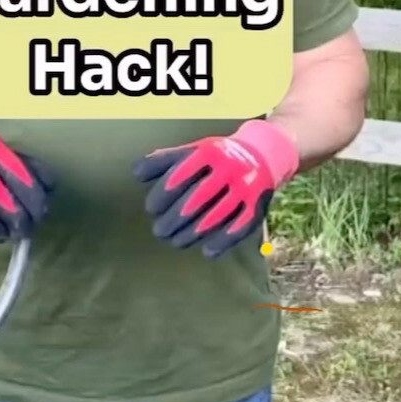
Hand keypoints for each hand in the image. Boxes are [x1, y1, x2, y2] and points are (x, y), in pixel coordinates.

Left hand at [134, 120, 299, 258]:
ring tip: (176, 242)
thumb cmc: (216, 157)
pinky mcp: (259, 204)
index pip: (180, 176)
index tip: (152, 209)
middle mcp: (231, 168)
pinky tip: (207, 251)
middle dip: (173, 219)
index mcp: (211, 152)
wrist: (263, 154)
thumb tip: (137, 174)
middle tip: (160, 231)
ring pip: (216, 216)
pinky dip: (223, 242)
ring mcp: (247, 187)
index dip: (162, 195)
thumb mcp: (193, 150)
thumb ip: (165, 160)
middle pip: (197, 199)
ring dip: (192, 234)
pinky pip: (239, 227)